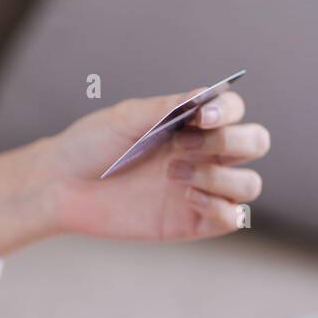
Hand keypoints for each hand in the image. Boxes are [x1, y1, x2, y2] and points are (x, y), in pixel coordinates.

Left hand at [41, 90, 269, 241]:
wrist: (61, 186)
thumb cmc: (89, 145)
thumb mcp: (125, 118)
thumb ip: (167, 107)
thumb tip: (206, 95)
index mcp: (189, 123)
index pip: (235, 110)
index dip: (230, 110)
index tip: (201, 117)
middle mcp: (203, 153)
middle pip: (256, 142)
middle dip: (230, 142)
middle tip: (181, 148)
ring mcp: (200, 188)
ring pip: (250, 183)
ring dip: (221, 177)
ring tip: (173, 174)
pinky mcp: (191, 222)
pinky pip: (232, 217)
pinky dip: (220, 207)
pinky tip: (185, 198)